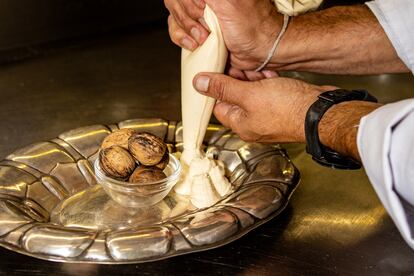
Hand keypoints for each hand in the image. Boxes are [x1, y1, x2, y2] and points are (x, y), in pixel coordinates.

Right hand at [165, 0, 281, 79]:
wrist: (260, 51)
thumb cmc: (252, 27)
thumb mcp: (227, 2)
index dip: (188, 3)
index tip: (203, 11)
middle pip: (174, 1)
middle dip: (188, 18)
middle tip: (205, 28)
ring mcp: (199, 12)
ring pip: (174, 16)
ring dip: (185, 30)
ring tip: (203, 39)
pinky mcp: (197, 28)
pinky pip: (177, 30)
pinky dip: (182, 39)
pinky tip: (196, 45)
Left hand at [193, 73, 335, 142]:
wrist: (321, 112)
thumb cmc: (288, 109)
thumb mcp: (248, 94)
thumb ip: (223, 88)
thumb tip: (199, 84)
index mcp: (240, 125)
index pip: (218, 105)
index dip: (217, 88)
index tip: (218, 73)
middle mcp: (253, 124)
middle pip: (236, 99)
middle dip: (237, 82)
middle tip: (241, 68)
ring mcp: (268, 117)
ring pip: (253, 95)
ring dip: (254, 81)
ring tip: (259, 71)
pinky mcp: (282, 109)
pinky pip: (269, 94)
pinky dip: (268, 84)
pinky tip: (272, 76)